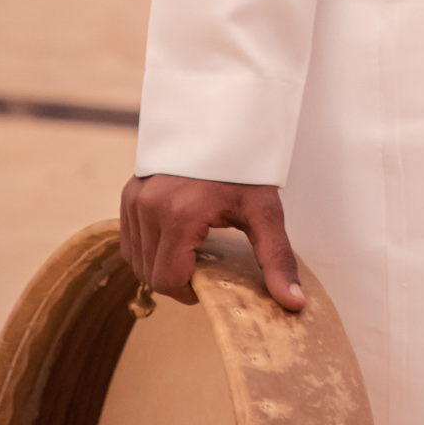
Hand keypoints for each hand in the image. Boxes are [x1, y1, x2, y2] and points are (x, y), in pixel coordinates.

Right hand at [119, 174, 303, 311]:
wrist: (228, 120)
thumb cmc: (246, 166)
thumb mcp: (264, 211)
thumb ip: (276, 258)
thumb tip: (294, 303)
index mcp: (180, 215)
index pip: (167, 280)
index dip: (189, 290)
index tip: (210, 278)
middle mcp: (150, 207)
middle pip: (151, 273)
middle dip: (177, 277)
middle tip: (205, 259)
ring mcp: (135, 198)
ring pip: (136, 259)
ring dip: (161, 262)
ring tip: (191, 246)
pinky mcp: (129, 193)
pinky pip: (129, 240)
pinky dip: (148, 248)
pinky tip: (174, 237)